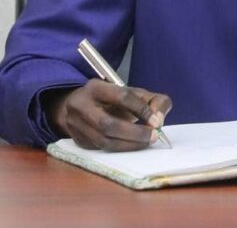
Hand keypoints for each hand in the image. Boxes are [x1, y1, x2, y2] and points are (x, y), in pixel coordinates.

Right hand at [43, 79, 172, 150]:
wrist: (77, 106)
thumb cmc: (111, 99)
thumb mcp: (132, 92)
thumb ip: (153, 100)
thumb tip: (159, 119)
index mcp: (96, 88)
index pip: (122, 97)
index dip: (142, 109)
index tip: (157, 121)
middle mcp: (81, 106)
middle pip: (109, 124)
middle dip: (135, 133)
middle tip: (154, 136)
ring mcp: (76, 126)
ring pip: (104, 141)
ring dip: (130, 145)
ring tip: (147, 142)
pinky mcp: (78, 141)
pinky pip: (101, 149)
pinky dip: (121, 149)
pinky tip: (133, 145)